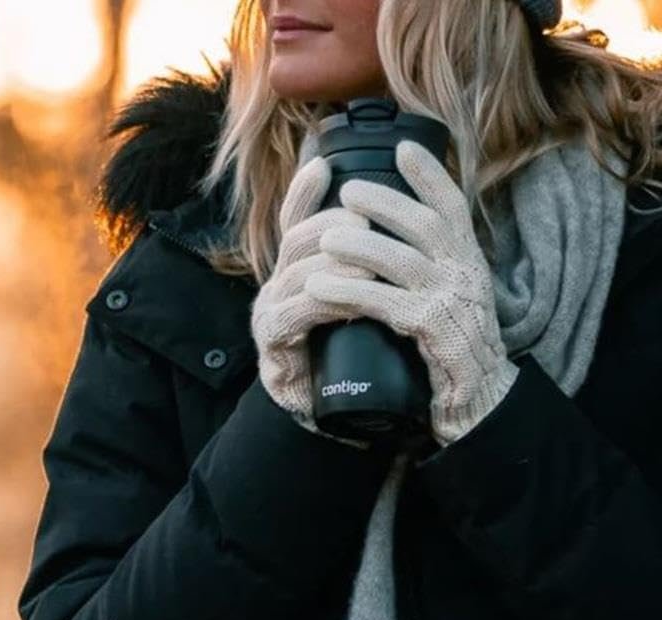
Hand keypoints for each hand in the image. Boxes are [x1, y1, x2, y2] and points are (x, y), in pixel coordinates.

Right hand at [251, 155, 375, 440]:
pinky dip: (324, 302)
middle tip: (367, 220)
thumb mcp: (354, 305)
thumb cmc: (342, 355)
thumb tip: (391, 233)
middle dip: (331, 226)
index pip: (295, 221)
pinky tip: (348, 300)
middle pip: (297, 239)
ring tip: (368, 261)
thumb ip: (361, 273)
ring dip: (334, 263)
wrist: (320, 412)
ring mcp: (270, 312)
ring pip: (297, 272)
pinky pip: (295, 313)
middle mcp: (277, 285)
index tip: (323, 165)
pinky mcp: (273, 343)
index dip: (305, 193)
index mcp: (296, 270)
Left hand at [304, 139, 518, 445]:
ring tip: (324, 238)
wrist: (480, 399)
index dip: (430, 175)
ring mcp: (453, 303)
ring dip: (359, 245)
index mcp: (469, 262)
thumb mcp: (450, 297)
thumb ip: (431, 265)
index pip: (454, 208)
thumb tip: (393, 232)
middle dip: (385, 202)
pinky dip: (351, 292)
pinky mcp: (435, 333)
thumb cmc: (456, 346)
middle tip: (346, 190)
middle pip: (426, 225)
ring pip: (402, 260)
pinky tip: (321, 288)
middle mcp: (466, 276)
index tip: (403, 147)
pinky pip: (386, 304)